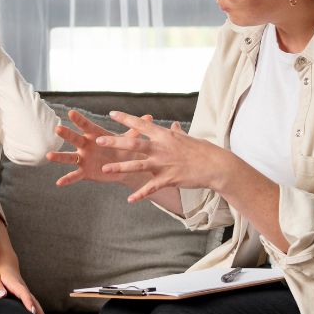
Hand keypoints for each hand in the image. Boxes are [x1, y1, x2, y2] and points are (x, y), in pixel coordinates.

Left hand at [0, 257, 47, 313]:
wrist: (4, 261)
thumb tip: (2, 295)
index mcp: (15, 284)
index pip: (23, 293)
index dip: (28, 302)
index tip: (32, 312)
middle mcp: (23, 288)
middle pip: (33, 301)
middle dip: (39, 313)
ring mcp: (25, 291)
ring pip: (35, 303)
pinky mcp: (24, 294)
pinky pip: (33, 303)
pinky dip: (38, 312)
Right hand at [46, 109, 153, 188]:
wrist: (125, 166)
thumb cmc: (125, 149)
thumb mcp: (130, 140)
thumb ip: (136, 129)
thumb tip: (150, 117)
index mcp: (96, 135)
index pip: (86, 126)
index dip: (79, 120)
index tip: (71, 112)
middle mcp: (86, 145)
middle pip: (74, 139)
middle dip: (67, 134)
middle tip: (58, 128)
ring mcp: (84, 159)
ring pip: (69, 157)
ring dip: (59, 156)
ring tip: (48, 155)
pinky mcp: (85, 172)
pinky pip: (74, 175)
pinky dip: (67, 179)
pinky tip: (58, 183)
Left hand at [97, 111, 230, 201]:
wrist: (216, 165)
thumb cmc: (202, 150)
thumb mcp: (187, 138)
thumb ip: (176, 133)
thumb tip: (173, 125)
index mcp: (164, 135)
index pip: (141, 124)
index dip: (125, 118)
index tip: (111, 113)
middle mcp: (161, 148)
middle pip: (133, 143)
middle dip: (114, 142)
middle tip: (98, 141)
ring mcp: (163, 163)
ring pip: (137, 165)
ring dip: (120, 167)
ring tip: (104, 170)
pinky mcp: (168, 179)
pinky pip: (151, 187)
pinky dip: (140, 194)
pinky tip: (130, 199)